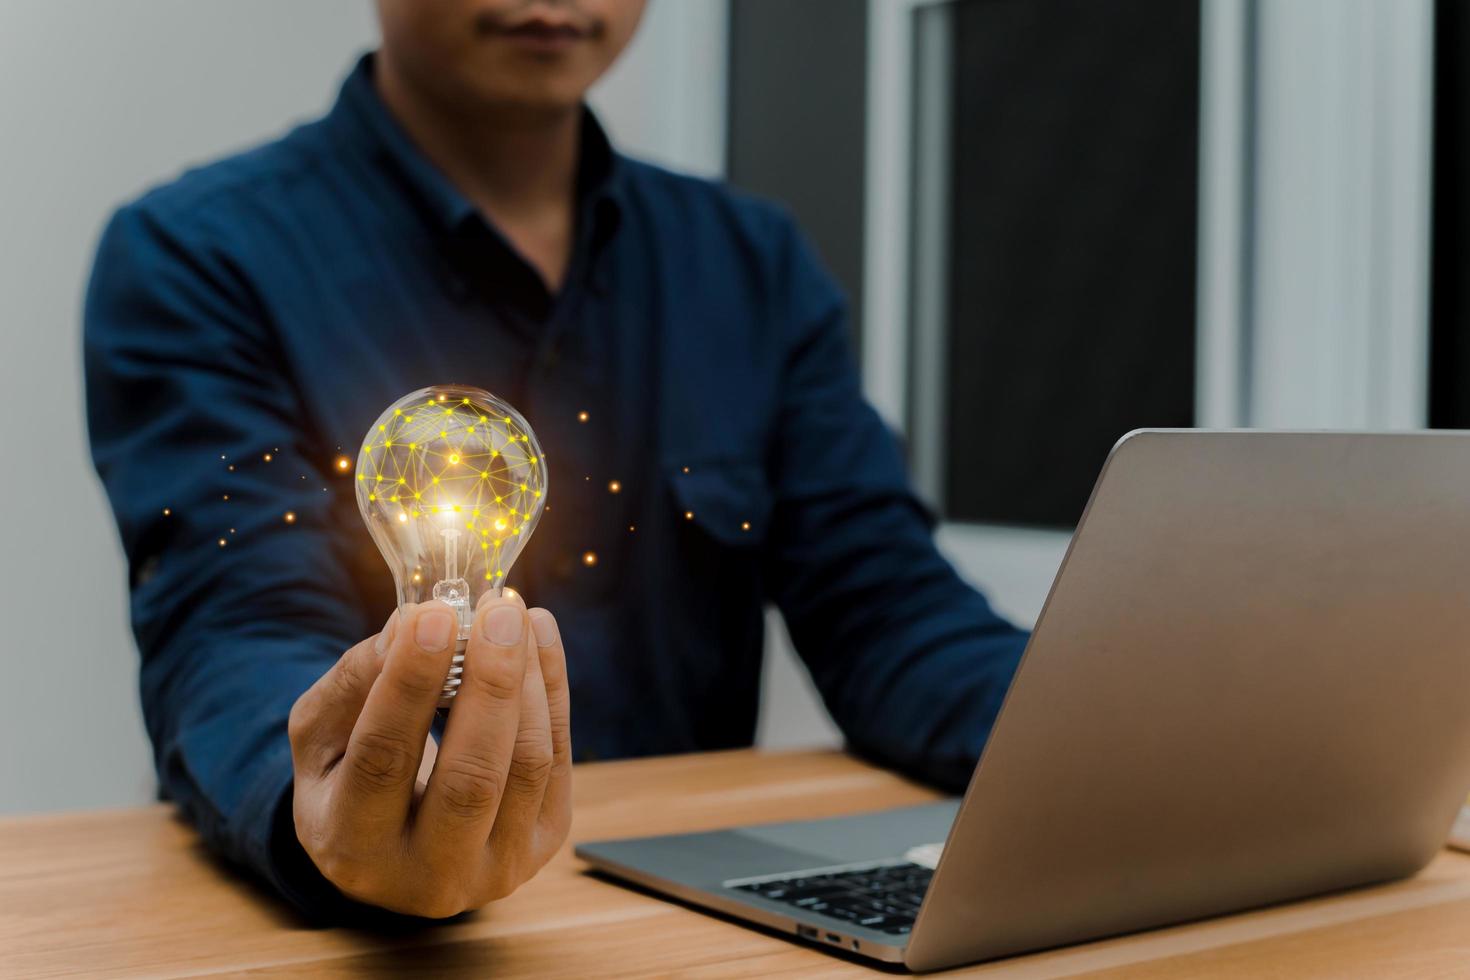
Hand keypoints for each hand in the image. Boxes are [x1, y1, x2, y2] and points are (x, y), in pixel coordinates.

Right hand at [287, 592, 570, 917]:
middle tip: (498, 611)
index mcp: (354, 847)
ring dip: (530, 679)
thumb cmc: (347, 775)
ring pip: (526, 765)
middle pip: (472, 776)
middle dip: (492, 684)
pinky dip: (553, 691)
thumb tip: (418, 622)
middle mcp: (428, 874)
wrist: (396, 846)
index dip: (410, 684)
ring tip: (516, 614)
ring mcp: (495, 868)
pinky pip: (557, 759)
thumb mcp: (323, 732)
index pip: (384, 760)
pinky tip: (539, 637)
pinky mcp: (542, 843)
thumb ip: (359, 679)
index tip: (435, 615)